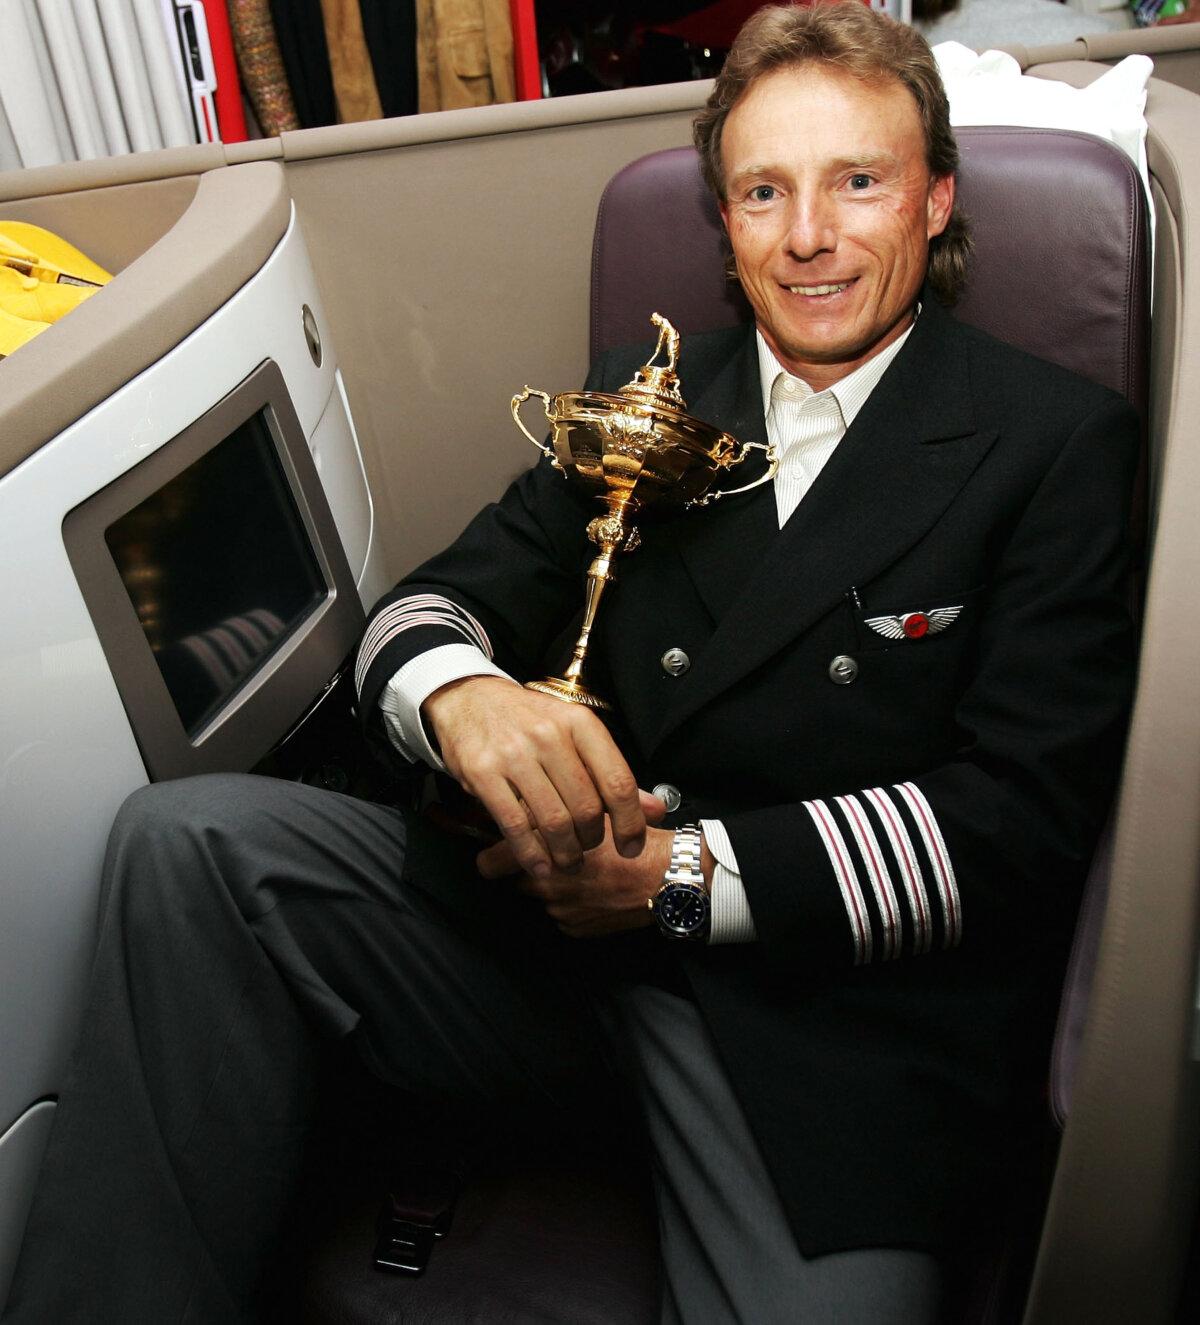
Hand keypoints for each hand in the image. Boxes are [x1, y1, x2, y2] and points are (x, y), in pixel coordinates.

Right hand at [422, 676, 645, 879]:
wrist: (470, 698)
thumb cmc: (529, 721)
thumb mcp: (574, 735)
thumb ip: (611, 774)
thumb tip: (656, 811)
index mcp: (580, 724)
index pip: (618, 782)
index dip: (630, 824)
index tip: (631, 848)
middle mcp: (549, 735)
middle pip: (587, 808)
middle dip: (592, 841)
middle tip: (588, 850)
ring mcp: (514, 753)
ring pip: (553, 821)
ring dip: (565, 854)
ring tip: (568, 862)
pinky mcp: (482, 772)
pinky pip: (515, 825)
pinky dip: (532, 854)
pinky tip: (540, 866)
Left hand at [478, 792, 672, 937]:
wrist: (668, 876)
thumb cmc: (633, 837)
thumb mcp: (594, 807)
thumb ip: (556, 805)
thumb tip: (524, 800)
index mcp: (546, 851)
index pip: (493, 860)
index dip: (490, 854)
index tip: (488, 852)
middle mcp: (546, 882)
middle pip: (514, 877)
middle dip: (523, 866)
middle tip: (542, 855)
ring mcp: (559, 908)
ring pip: (539, 895)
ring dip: (550, 884)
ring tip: (580, 871)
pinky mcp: (573, 927)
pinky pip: (561, 914)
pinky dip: (570, 903)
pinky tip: (592, 889)